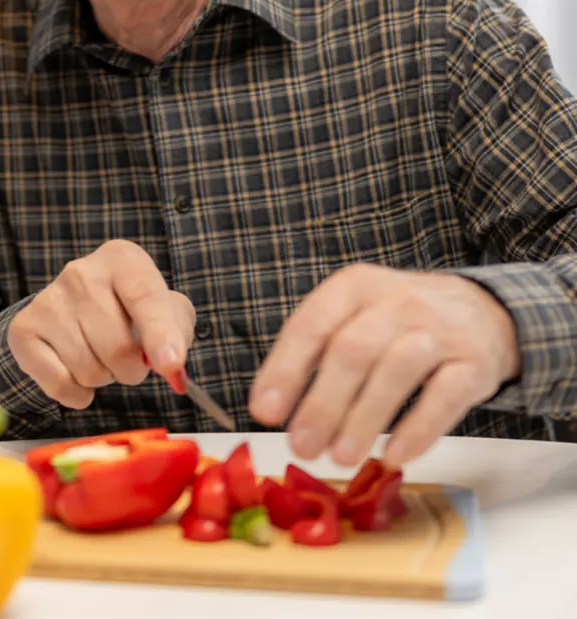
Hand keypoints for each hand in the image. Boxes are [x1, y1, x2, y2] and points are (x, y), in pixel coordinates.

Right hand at [8, 239, 195, 408]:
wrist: (73, 308)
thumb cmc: (129, 310)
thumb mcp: (165, 309)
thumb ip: (177, 333)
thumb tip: (171, 367)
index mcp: (121, 259)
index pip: (144, 295)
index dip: (160, 333)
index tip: (171, 365)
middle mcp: (80, 273)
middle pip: (117, 346)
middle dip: (131, 368)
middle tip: (128, 359)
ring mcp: (48, 300)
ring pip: (89, 369)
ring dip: (103, 378)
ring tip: (100, 356)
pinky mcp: (24, 329)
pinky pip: (59, 384)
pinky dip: (76, 393)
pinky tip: (77, 371)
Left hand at [248, 264, 520, 467]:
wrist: (480, 310)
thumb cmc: (399, 322)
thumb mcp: (355, 316)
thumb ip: (317, 353)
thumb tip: (275, 408)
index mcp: (354, 287)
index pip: (312, 325)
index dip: (285, 370)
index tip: (264, 412)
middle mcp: (396, 301)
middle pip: (352, 350)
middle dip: (322, 403)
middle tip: (301, 447)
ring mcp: (438, 330)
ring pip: (396, 371)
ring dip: (364, 418)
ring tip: (340, 457)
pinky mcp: (473, 363)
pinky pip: (444, 397)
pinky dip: (418, 429)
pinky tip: (394, 456)